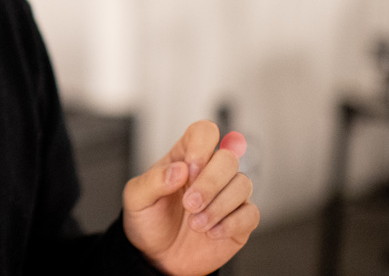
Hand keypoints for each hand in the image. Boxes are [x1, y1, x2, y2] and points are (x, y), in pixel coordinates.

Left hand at [122, 120, 258, 275]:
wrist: (157, 256)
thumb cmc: (148, 220)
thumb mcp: (137, 198)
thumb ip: (153, 180)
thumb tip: (179, 169)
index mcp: (184, 158)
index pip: (205, 132)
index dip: (201, 146)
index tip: (188, 170)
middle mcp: (210, 173)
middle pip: (228, 158)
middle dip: (209, 183)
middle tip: (189, 204)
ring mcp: (227, 196)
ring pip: (243, 184)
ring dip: (218, 206)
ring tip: (195, 224)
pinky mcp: (239, 221)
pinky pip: (251, 213)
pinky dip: (231, 224)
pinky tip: (211, 232)